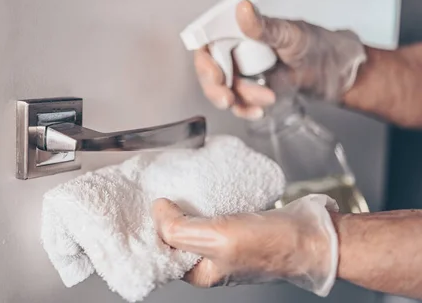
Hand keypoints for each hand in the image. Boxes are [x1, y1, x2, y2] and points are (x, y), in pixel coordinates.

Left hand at [151, 194, 339, 295]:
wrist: (313, 236)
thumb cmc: (272, 245)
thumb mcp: (217, 238)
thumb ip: (180, 230)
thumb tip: (158, 211)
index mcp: (199, 272)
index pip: (161, 250)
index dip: (150, 227)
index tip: (144, 204)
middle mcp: (208, 260)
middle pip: (174, 235)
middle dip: (164, 214)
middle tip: (158, 189)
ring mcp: (223, 242)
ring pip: (191, 222)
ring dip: (182, 204)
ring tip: (174, 185)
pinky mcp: (236, 226)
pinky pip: (210, 212)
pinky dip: (201, 200)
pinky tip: (198, 187)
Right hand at [194, 0, 366, 118]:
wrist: (342, 74)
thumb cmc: (321, 46)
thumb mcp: (292, 35)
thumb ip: (264, 27)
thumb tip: (243, 10)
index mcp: (244, 31)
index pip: (210, 42)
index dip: (205, 59)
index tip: (214, 73)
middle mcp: (240, 50)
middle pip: (210, 69)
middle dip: (215, 87)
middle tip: (227, 97)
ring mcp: (245, 72)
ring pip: (223, 89)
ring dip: (239, 99)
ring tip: (266, 98)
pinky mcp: (254, 91)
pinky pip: (238, 103)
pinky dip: (245, 109)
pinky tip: (259, 110)